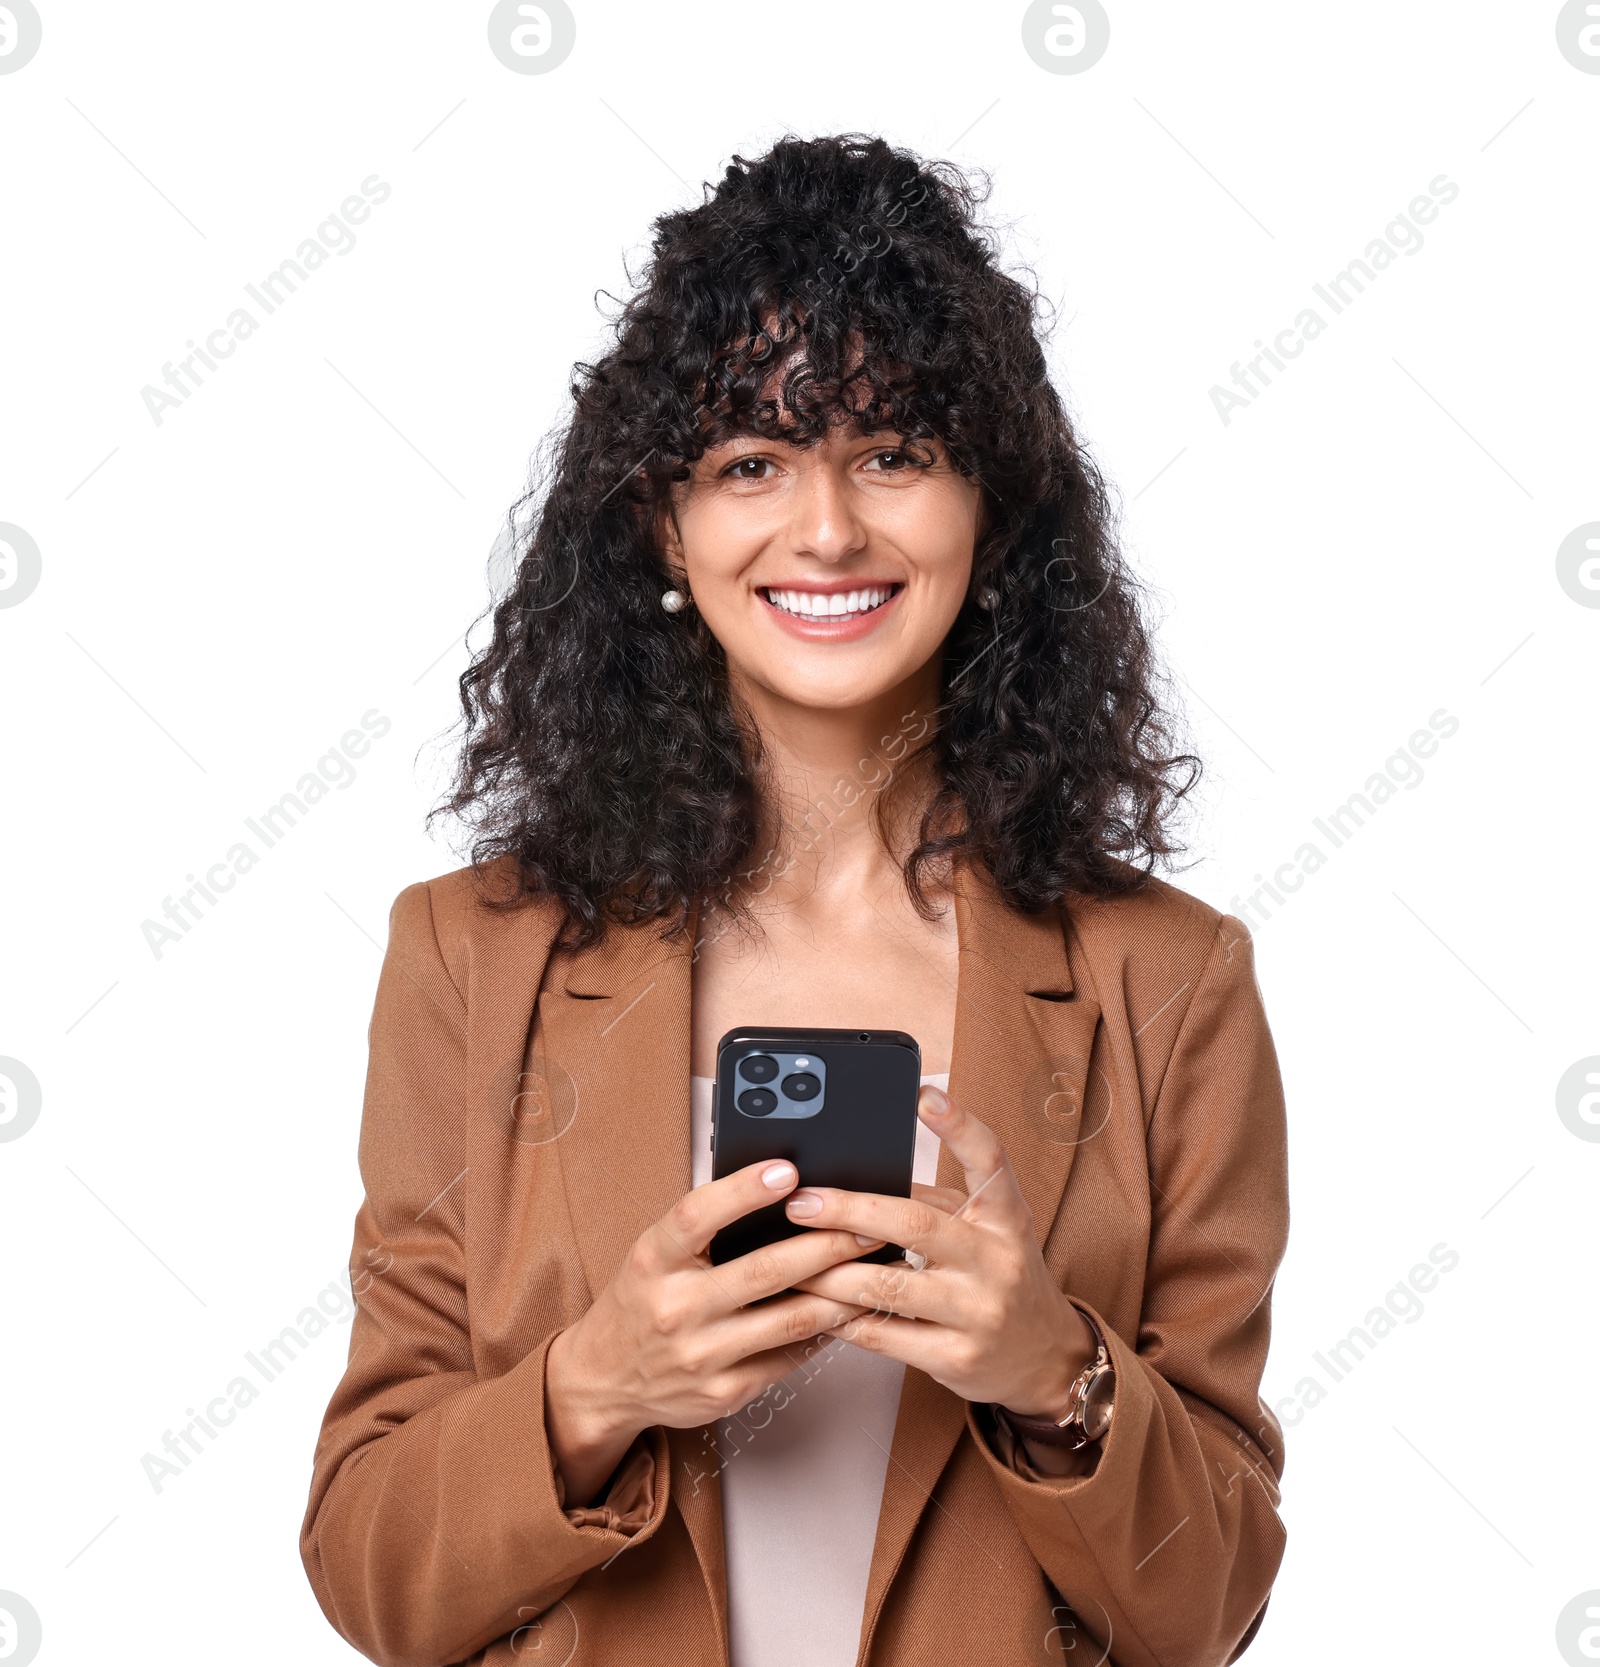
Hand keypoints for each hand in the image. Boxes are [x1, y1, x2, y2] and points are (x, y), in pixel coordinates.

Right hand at [545, 1158, 876, 1505]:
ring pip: (791, 1318)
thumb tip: (777, 1187)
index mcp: (653, 1260)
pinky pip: (789, 1357)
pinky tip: (846, 1311)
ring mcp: (701, 1355)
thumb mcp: (654, 1254)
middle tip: (867, 1225)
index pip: (697, 1216)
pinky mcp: (725, 1392)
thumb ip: (703, 1226)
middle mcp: (675, 1307)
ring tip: (874, 1267)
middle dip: (826, 1244)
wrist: (603, 1380)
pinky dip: (824, 1332)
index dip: (744, 1190)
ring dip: (841, 1291)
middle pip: (765, 1270)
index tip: (788, 1170)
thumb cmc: (641, 1300)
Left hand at [787, 1084, 1096, 1417]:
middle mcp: (996, 1259)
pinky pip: (884, 1335)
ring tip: (788, 1259)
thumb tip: (859, 1176)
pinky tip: (813, 1306)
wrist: (1046, 1358)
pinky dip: (842, 1319)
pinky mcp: (956, 1357)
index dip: (959, 1125)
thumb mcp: (982, 1230)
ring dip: (829, 1273)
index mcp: (1005, 1216)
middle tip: (800, 1202)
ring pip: (887, 1284)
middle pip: (916, 1224)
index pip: (990, 1160)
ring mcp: (978, 1311)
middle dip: (847, 1210)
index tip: (924, 1094)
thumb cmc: (998, 1275)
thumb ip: (932, 1203)